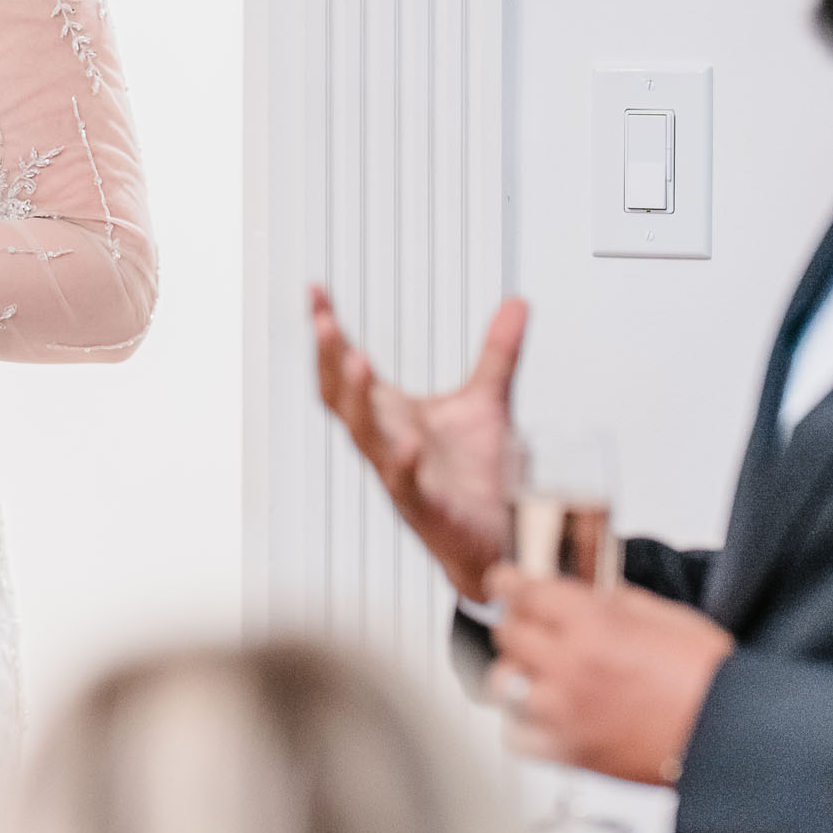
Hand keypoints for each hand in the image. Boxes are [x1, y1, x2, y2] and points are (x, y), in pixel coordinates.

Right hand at [312, 286, 524, 599]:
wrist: (499, 540)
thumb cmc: (478, 478)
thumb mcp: (487, 403)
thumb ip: (497, 353)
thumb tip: (517, 302)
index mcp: (391, 416)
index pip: (346, 369)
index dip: (328, 333)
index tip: (314, 291)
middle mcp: (386, 442)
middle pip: (342, 398)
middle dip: (330, 360)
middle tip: (326, 323)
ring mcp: (400, 476)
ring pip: (366, 437)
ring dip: (358, 399)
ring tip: (357, 361)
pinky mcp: (427, 508)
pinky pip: (407, 485)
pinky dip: (403, 464)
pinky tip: (407, 442)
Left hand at [485, 564, 734, 785]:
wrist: (729, 737)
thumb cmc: (710, 679)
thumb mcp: (666, 616)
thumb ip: (615, 602)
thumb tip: (586, 595)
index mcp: (593, 625)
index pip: (525, 593)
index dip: (508, 583)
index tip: (504, 583)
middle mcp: (570, 667)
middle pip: (508, 634)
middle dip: (517, 623)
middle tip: (529, 625)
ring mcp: (564, 713)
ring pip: (503, 684)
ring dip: (515, 672)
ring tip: (535, 672)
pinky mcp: (569, 753)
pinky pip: (516, 734)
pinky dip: (522, 722)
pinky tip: (541, 714)